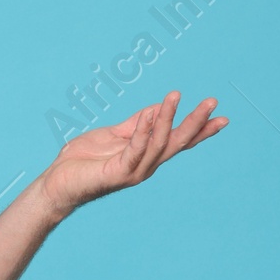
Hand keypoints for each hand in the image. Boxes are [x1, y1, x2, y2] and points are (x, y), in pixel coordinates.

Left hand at [41, 91, 226, 220]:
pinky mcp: (117, 173)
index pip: (178, 142)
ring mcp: (133, 172)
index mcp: (147, 156)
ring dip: (168, 118)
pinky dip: (144, 131)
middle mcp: (145, 166)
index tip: (222, 117)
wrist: (57, 183)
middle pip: (177, 143)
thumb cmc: (83, 160)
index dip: (200, 130)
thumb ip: (136, 124)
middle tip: (212, 102)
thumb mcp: (115, 135)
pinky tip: (151, 113)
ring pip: (158, 143)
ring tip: (175, 96)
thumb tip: (157, 108)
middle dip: (196, 123)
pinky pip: (135, 149)